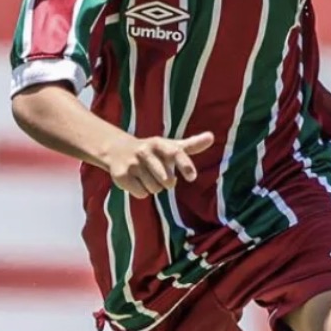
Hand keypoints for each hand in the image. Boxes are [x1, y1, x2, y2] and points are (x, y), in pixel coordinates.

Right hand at [99, 131, 213, 196]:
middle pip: (167, 180)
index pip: (175, 154)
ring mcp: (132, 164)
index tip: (192, 177)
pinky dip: (141, 191)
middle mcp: (145, 151)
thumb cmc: (153, 152)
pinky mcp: (121, 176)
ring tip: (146, 175)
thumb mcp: (171, 146)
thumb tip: (211, 137)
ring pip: (154, 189)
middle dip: (168, 182)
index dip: (185, 165)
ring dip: (154, 187)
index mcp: (160, 144)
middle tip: (161, 175)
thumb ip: (192, 145)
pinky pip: (141, 194)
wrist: (118, 150)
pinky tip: (136, 180)